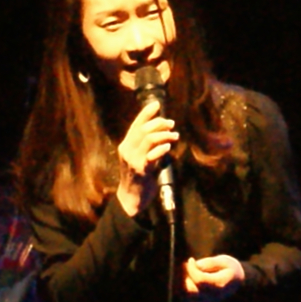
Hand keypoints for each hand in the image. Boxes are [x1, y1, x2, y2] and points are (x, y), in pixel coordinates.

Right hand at [113, 98, 177, 215]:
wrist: (132, 197)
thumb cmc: (139, 176)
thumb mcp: (140, 157)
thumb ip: (147, 145)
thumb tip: (163, 130)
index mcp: (126, 145)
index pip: (135, 124)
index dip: (146, 113)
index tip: (157, 104)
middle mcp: (127, 150)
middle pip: (143, 129)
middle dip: (159, 123)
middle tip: (172, 124)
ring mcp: (133, 160)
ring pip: (148, 139)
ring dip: (164, 135)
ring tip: (174, 135)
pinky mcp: (140, 170)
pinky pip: (151, 155)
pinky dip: (161, 149)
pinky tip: (168, 147)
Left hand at [182, 253, 243, 301]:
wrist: (237, 283)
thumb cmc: (229, 269)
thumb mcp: (224, 261)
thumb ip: (209, 263)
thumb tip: (194, 265)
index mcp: (220, 285)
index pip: (200, 280)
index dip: (192, 269)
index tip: (191, 260)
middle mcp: (212, 297)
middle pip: (190, 289)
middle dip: (184, 275)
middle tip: (184, 265)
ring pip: (185, 296)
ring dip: (181, 282)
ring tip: (184, 271)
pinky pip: (185, 299)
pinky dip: (181, 289)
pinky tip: (184, 279)